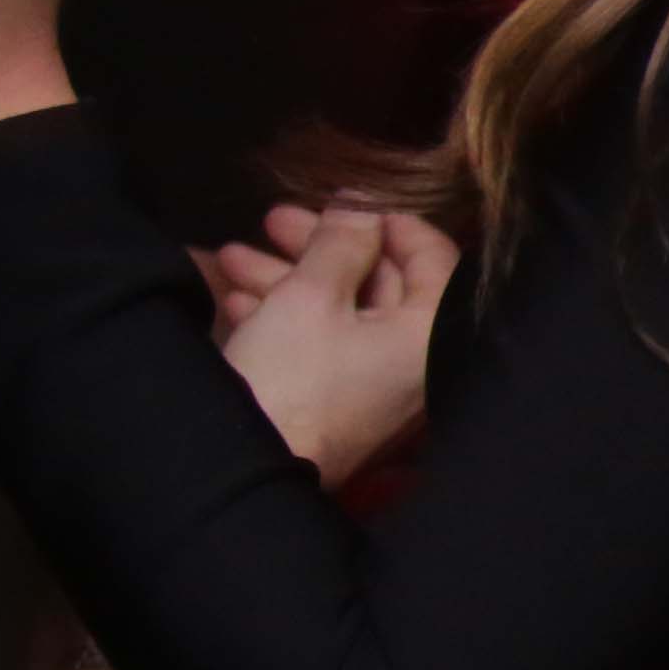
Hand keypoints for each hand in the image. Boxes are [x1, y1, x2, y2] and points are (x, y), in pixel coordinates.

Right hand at [216, 202, 459, 486]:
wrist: (245, 468)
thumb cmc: (289, 377)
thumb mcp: (311, 295)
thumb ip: (341, 244)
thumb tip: (363, 208)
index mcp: (431, 334)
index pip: (436, 260)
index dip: (390, 222)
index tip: (346, 201)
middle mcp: (417, 362)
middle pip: (380, 284)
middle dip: (321, 246)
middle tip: (272, 218)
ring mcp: (379, 386)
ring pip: (341, 312)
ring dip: (288, 277)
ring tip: (232, 254)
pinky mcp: (340, 402)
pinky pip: (322, 346)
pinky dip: (283, 316)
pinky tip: (235, 296)